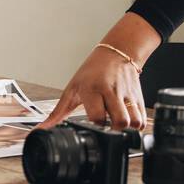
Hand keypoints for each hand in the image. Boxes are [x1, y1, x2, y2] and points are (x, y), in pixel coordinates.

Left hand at [37, 13, 161, 130]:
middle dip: (113, 130)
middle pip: (119, 121)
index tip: (92, 125)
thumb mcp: (72, 89)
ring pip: (134, 122)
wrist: (116, 53)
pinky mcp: (139, 97)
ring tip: (116, 126)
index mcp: (93, 89)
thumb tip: (42, 129)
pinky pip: (142, 119)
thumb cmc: (92, 71)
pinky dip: (136, 125)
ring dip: (126, 129)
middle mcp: (111, 91)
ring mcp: (127, 94)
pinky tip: (126, 122)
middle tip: (106, 128)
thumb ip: (57, 113)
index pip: (97, 116)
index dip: (95, 125)